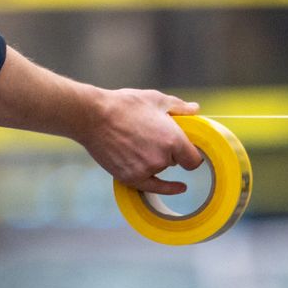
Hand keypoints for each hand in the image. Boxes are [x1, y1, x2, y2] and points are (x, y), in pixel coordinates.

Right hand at [79, 87, 205, 193]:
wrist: (92, 117)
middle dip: (170, 151)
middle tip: (153, 135)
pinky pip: (153, 186)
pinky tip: (180, 187)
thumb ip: (179, 107)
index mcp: (173, 140)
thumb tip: (195, 109)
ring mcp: (146, 170)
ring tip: (137, 140)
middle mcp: (162, 158)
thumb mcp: (155, 99)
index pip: (194, 159)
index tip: (189, 149)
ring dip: (156, 160)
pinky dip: (165, 186)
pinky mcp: (130, 178)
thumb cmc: (124, 105)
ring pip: (161, 169)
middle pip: (176, 162)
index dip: (192, 153)